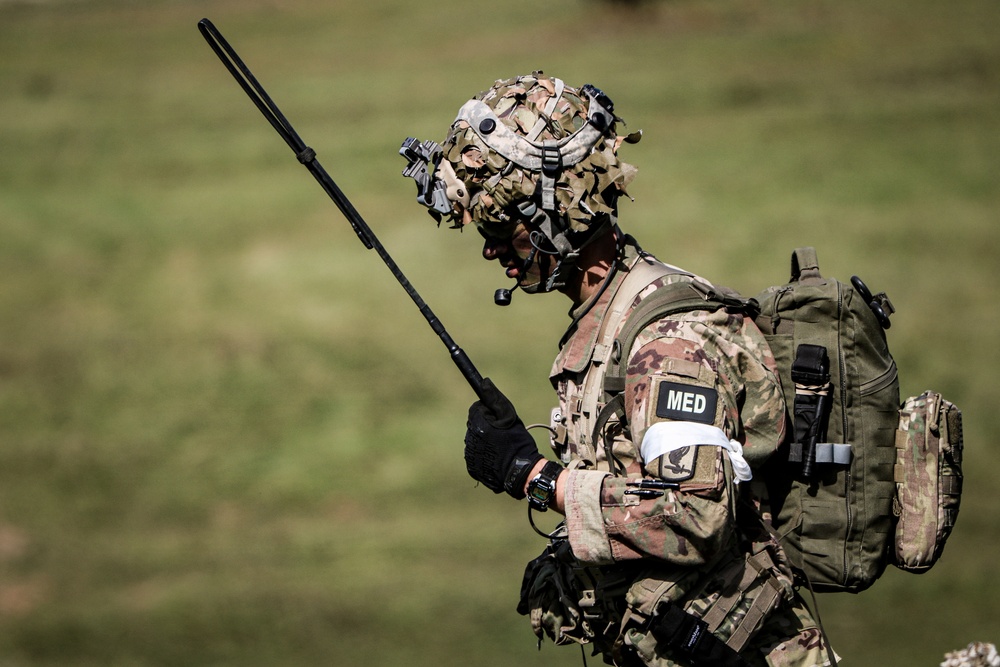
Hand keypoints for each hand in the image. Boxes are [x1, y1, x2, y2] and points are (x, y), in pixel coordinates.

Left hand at [464, 378, 542, 496]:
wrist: (521, 471)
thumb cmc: (518, 442)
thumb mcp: (510, 416)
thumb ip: (495, 399)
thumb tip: (484, 382)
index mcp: (477, 424)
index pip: (476, 409)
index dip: (489, 412)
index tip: (500, 420)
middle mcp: (470, 439)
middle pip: (475, 424)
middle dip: (486, 426)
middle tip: (503, 434)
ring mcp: (470, 455)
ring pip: (475, 439)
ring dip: (485, 440)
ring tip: (501, 447)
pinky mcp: (472, 468)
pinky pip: (476, 455)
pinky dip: (484, 454)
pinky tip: (497, 456)